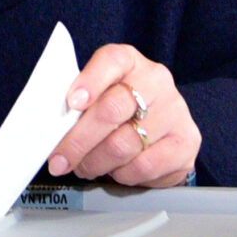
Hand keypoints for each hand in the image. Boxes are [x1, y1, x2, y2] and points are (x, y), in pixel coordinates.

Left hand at [47, 44, 200, 186]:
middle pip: (112, 109)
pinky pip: (143, 166)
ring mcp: (175, 111)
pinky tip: (117, 169)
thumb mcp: (97, 97)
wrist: (160, 131)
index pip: (111, 61)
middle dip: (78, 140)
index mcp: (130, 61)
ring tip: (86, 166)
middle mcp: (156, 81)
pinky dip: (122, 174)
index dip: (90, 81)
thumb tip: (49, 129)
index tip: (72, 102)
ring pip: (124, 144)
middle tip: (60, 160)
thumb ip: (76, 106)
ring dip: (96, 162)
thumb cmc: (119, 113)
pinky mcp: (186, 142)